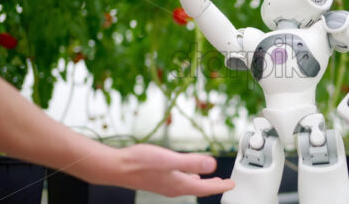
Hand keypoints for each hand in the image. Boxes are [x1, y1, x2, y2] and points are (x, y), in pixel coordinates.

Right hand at [113, 144, 234, 196]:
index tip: (231, 185)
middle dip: (213, 186)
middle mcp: (174, 187)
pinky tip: (187, 173)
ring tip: (210, 180)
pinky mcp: (159, 179)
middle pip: (199, 189)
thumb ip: (191, 162)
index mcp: (179, 184)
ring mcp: (166, 184)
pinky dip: (189, 178)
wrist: (117, 167)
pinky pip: (180, 181)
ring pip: (190, 185)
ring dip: (202, 183)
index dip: (220, 186)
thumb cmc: (140, 163)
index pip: (205, 189)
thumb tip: (211, 163)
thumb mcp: (169, 160)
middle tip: (225, 184)